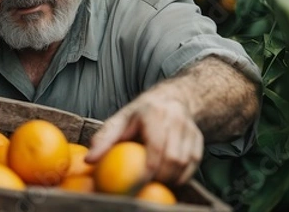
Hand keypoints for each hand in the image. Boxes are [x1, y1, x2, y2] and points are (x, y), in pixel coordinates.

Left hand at [85, 92, 203, 184]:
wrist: (169, 100)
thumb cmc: (139, 115)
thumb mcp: (119, 121)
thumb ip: (104, 139)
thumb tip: (89, 160)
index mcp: (153, 112)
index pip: (155, 146)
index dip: (149, 169)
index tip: (138, 184)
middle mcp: (175, 118)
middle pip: (173, 157)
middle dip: (161, 177)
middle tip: (147, 187)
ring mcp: (189, 127)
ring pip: (186, 162)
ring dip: (172, 178)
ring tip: (157, 184)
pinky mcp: (199, 137)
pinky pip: (195, 163)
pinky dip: (183, 175)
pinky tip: (170, 179)